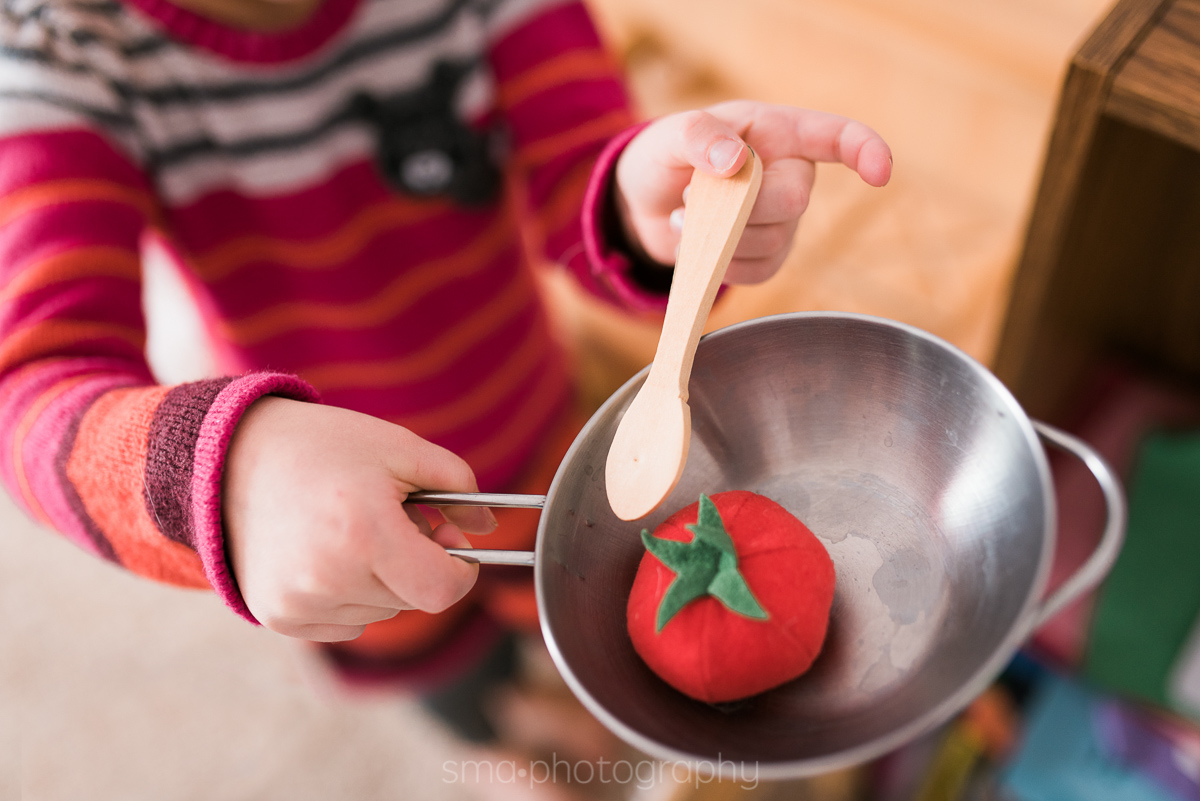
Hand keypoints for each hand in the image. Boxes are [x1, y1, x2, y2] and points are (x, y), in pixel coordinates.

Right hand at [222, 397, 495, 641]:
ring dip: (381, 579)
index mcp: (365, 533)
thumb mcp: (399, 447)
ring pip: (381, 612)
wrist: (230, 459)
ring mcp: (298, 603)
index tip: (451, 543)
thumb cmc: (323, 447)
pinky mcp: (278, 617)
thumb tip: (488, 529)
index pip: (443, 590)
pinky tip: (325, 552)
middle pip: (413, 599)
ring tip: (352, 529)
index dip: (460, 569)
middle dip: (417, 562)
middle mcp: (328, 578)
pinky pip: (345, 622)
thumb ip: (459, 485)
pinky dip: (348, 594)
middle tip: (394, 518)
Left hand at [614, 100, 891, 284]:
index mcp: (779, 131)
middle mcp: (792, 173)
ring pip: (772, 240)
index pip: (837, 136)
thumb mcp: (670, 134)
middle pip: (794, 200)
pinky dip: (721, 264)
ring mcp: (783, 219)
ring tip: (683, 217)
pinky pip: (759, 271)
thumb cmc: (666, 155)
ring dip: (718, 236)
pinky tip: (695, 245)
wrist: (644, 202)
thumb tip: (735, 159)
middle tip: (690, 194)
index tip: (880, 173)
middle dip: (740, 206)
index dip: (866, 151)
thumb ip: (699, 136)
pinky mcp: (767, 255)